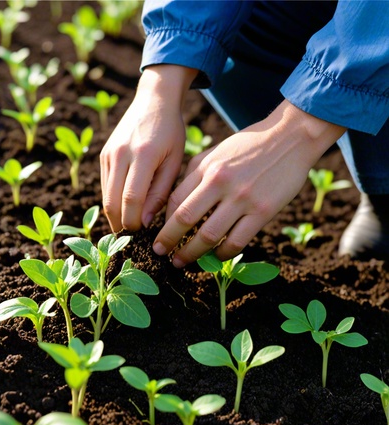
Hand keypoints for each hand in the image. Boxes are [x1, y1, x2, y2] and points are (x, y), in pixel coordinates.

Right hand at [100, 65, 196, 231]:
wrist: (154, 100)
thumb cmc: (171, 132)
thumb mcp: (174, 161)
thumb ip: (160, 192)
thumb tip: (144, 221)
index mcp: (142, 155)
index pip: (131, 198)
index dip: (133, 222)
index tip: (141, 234)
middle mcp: (120, 154)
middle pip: (112, 201)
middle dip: (120, 224)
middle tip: (132, 239)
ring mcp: (108, 154)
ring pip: (105, 196)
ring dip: (114, 216)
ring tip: (128, 228)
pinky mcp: (103, 155)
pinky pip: (105, 186)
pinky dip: (112, 202)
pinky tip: (124, 210)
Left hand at [153, 100, 346, 266]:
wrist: (291, 137)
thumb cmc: (249, 147)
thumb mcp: (216, 153)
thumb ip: (195, 175)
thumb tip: (174, 204)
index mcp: (207, 167)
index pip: (175, 200)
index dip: (163, 221)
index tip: (158, 233)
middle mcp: (221, 182)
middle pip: (185, 218)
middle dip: (168, 240)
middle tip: (159, 253)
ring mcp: (242, 198)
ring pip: (209, 235)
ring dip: (191, 253)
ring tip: (181, 261)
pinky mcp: (263, 211)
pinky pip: (237, 241)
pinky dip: (223, 253)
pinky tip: (216, 256)